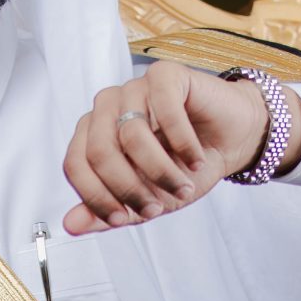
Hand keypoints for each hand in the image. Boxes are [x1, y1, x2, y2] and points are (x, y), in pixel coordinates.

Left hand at [60, 61, 300, 235]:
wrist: (230, 143)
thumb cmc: (185, 168)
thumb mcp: (148, 200)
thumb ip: (108, 213)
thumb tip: (70, 226)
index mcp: (93, 135)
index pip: (75, 165)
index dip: (96, 197)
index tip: (123, 218)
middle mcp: (107, 108)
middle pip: (99, 151)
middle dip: (129, 188)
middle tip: (158, 207)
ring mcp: (134, 87)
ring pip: (131, 133)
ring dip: (161, 170)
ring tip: (184, 186)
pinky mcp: (164, 74)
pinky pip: (164, 108)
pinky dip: (183, 142)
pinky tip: (197, 159)